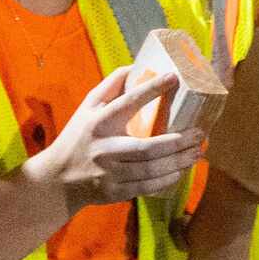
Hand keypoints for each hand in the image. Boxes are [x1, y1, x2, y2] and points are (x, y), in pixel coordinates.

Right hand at [17, 61, 206, 211]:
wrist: (58, 178)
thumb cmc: (77, 137)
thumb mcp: (86, 109)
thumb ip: (109, 88)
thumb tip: (134, 68)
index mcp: (98, 122)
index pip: (127, 102)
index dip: (151, 89)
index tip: (173, 77)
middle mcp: (104, 147)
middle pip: (148, 147)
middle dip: (179, 141)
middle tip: (200, 133)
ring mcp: (110, 172)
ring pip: (153, 169)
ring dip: (179, 161)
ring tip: (197, 152)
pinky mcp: (116, 191)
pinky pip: (148, 186)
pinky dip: (168, 179)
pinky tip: (180, 171)